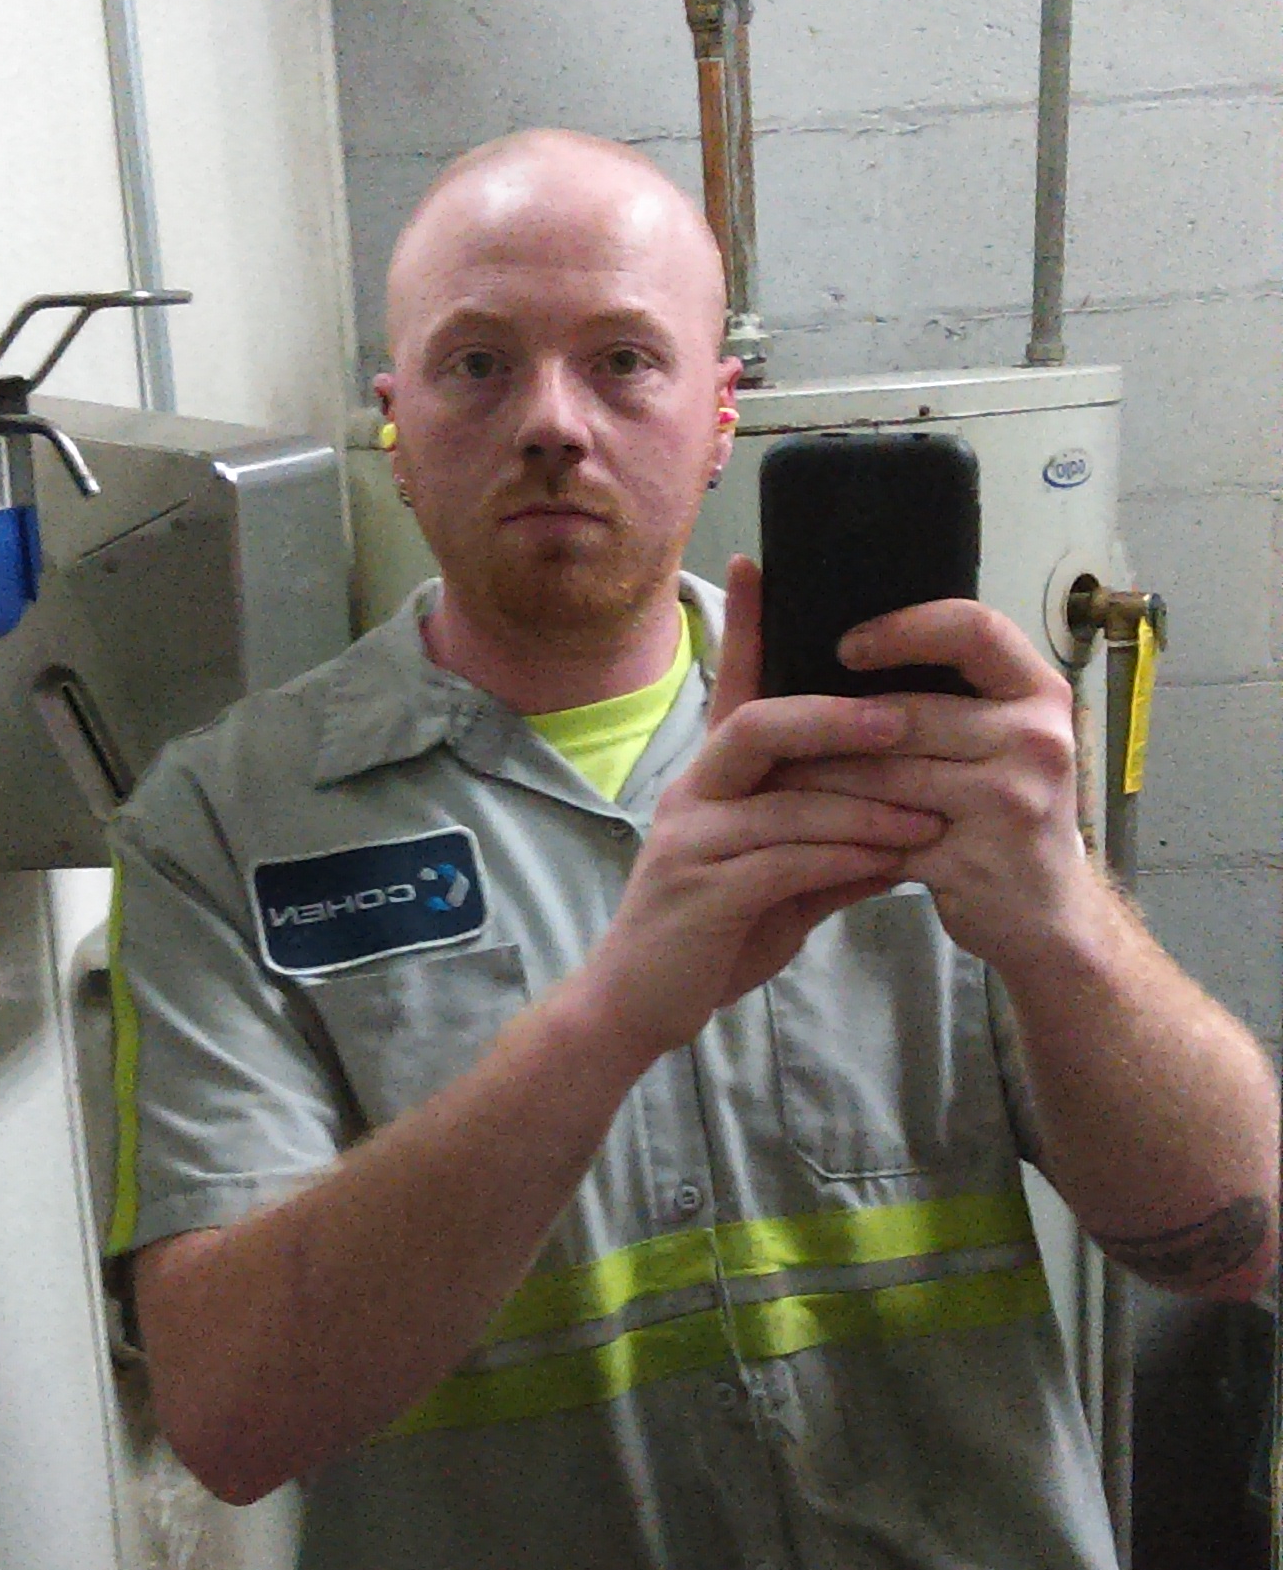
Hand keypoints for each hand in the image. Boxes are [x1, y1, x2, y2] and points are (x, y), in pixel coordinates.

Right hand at [579, 560, 947, 1062]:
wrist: (638, 1009)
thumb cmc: (710, 938)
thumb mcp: (780, 884)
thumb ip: (832, 846)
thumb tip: (908, 825)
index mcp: (711, 779)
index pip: (734, 686)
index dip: (748, 623)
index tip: (760, 560)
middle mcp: (695, 795)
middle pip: (760, 723)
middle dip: (837, 715)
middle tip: (906, 712)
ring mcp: (693, 842)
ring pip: (786, 799)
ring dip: (865, 803)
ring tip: (931, 812)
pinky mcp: (701, 892)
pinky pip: (784, 861)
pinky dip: (844, 858)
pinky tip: (892, 863)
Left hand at [795, 598, 1096, 979]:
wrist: (1048, 918)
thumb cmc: (1008, 816)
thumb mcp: (1007, 742)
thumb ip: (958, 698)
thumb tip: (853, 652)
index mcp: (1041, 695)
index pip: (974, 629)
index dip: (905, 628)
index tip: (846, 646)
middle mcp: (1037, 740)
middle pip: (910, 711)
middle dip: (834, 722)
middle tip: (776, 723)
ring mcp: (1010, 802)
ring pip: (885, 773)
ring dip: (820, 775)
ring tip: (772, 769)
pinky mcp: (974, 859)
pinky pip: (883, 832)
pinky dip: (837, 831)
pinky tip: (802, 827)